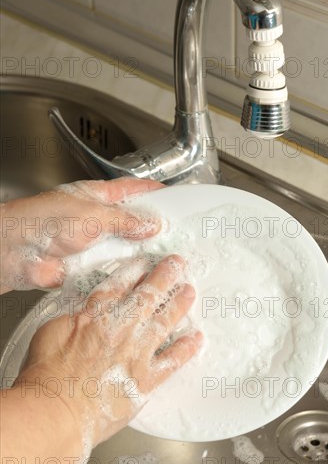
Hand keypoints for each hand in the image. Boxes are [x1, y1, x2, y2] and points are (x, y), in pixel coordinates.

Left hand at [0, 178, 162, 293]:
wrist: (16, 252)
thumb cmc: (42, 222)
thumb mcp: (93, 214)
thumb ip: (125, 220)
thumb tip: (151, 223)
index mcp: (97, 196)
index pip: (132, 189)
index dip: (154, 192)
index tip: (174, 197)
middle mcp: (96, 218)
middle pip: (132, 221)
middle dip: (151, 227)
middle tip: (173, 233)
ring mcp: (93, 243)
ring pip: (125, 247)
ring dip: (138, 252)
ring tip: (160, 254)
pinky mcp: (88, 266)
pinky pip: (113, 269)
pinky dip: (125, 272)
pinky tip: (138, 273)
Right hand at [16, 254, 201, 453]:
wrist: (56, 412)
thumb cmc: (47, 378)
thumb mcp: (51, 332)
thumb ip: (73, 317)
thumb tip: (84, 311)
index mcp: (96, 316)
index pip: (120, 285)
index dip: (135, 271)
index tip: (146, 262)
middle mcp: (122, 329)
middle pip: (148, 295)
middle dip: (165, 276)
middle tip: (177, 264)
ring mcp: (137, 353)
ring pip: (165, 321)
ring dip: (180, 304)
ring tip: (190, 291)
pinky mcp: (146, 379)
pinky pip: (173, 361)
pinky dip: (187, 348)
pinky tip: (197, 338)